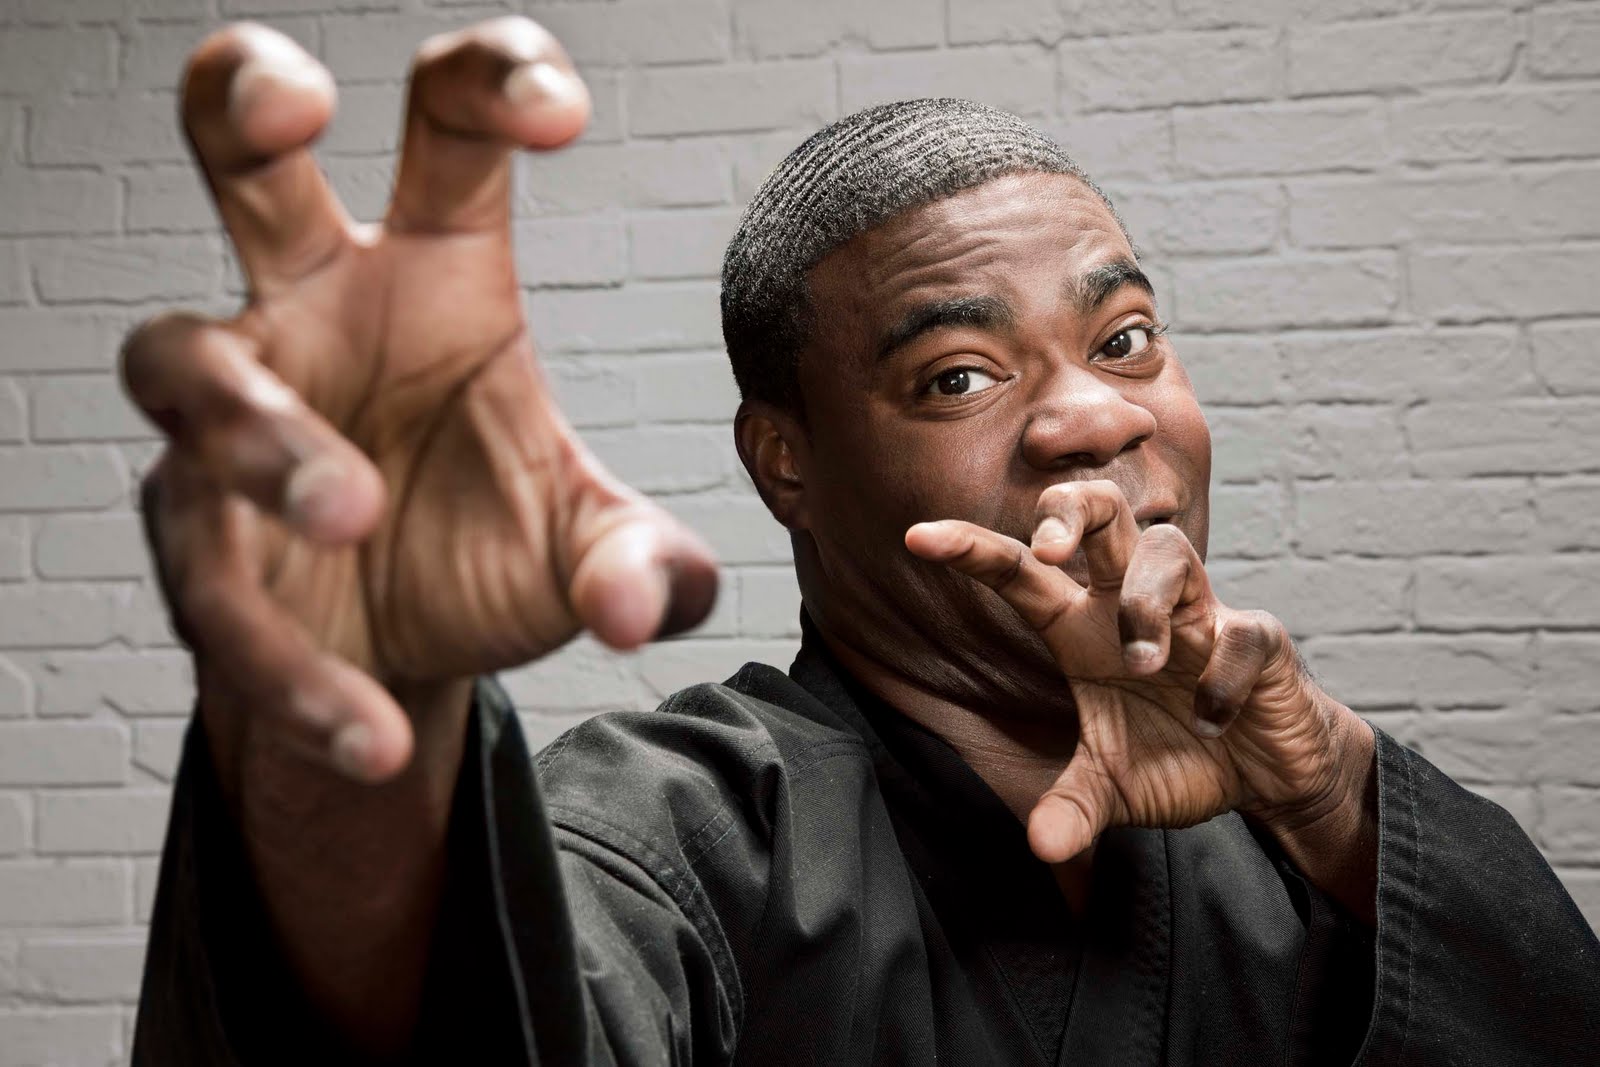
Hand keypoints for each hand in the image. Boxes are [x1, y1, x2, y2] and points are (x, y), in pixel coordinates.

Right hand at [123, 19, 717, 783]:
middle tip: (294, 103)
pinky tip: (368, 729)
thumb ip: (640, 563)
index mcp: (436, 278)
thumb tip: (640, 604)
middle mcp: (317, 315)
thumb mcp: (591, 548)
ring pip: (192, 368)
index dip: (493, 86)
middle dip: (245, 100)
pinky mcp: (196, 536)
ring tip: (350, 509)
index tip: (561, 116)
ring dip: (261, 429)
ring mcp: (239, 416)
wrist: (411, 657)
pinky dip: (292, 661)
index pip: (448, 136)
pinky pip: (213, 580)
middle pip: (243, 164)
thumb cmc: (492, 543)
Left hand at [905, 481, 1374, 870]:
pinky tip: (1209, 720)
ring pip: (1169, 550)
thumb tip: (1042, 849)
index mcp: (1083, 627)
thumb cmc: (1178, 757)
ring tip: (1140, 662)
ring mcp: (1200, 615)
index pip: (1021, 574)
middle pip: (1102, 512)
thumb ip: (1073, 808)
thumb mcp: (1112, 791)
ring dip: (1146, 601)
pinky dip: (1220, 674)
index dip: (971, 548)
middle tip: (1048, 550)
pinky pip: (1239, 632)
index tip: (916, 537)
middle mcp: (1135, 606)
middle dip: (1072, 510)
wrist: (1267, 774)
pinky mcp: (1258, 641)